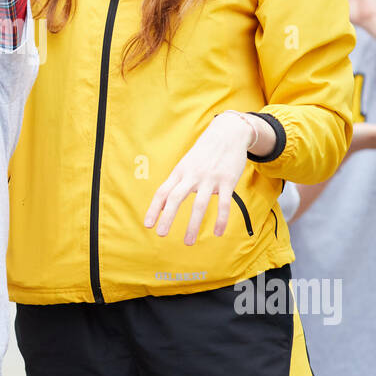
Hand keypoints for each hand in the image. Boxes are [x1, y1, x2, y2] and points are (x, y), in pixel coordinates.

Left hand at [143, 113, 252, 244]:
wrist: (228, 133)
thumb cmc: (204, 152)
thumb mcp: (186, 164)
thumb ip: (175, 184)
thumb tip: (162, 206)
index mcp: (180, 172)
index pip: (163, 191)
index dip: (154, 208)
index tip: (148, 224)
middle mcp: (192, 175)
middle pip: (176, 197)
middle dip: (168, 217)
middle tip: (161, 234)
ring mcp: (210, 178)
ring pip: (199, 204)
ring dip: (193, 225)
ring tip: (188, 242)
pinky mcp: (227, 180)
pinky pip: (223, 204)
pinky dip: (220, 220)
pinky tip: (217, 232)